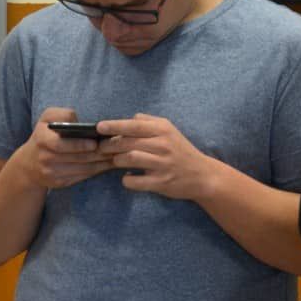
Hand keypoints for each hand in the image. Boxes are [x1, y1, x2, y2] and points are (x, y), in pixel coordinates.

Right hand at [17, 107, 112, 188]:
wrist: (29, 164)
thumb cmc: (44, 134)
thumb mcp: (47, 118)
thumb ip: (62, 114)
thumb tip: (78, 121)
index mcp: (42, 140)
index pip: (61, 145)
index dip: (79, 144)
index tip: (95, 142)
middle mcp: (45, 159)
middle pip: (77, 158)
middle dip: (99, 154)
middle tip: (117, 148)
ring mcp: (52, 174)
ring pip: (83, 169)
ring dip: (102, 163)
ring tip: (119, 155)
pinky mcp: (59, 184)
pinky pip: (82, 177)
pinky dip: (97, 170)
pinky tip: (109, 164)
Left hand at [97, 113, 213, 200]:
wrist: (202, 175)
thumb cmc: (181, 151)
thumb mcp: (170, 131)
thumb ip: (150, 122)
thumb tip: (129, 118)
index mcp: (163, 130)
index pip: (134, 125)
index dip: (114, 125)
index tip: (99, 127)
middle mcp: (163, 145)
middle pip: (128, 142)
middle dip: (110, 145)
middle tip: (101, 148)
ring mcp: (162, 164)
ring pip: (129, 159)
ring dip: (117, 160)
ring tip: (114, 161)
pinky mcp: (160, 182)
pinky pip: (135, 181)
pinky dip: (126, 180)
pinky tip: (127, 177)